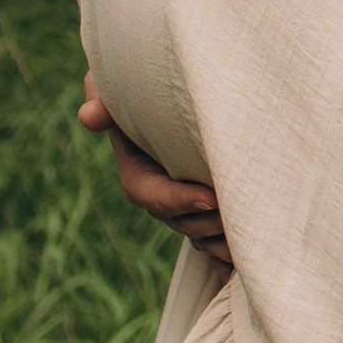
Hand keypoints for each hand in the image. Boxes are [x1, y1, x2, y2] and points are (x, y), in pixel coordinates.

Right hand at [78, 78, 233, 264]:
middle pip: (180, 220)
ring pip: (202, 236)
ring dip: (223, 241)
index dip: (178, 199)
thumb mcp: (116, 82)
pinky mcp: (213, 211)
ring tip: (254, 234)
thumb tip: (89, 118)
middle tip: (242, 215)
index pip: (150, 193)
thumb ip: (101, 95)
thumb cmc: (145, 80)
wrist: (186, 87)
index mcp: (137, 169)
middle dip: (208, 222)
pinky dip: (229, 255)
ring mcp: (187, 206)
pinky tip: (249, 262)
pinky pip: (217, 245)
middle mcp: (162, 192)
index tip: (210, 197)